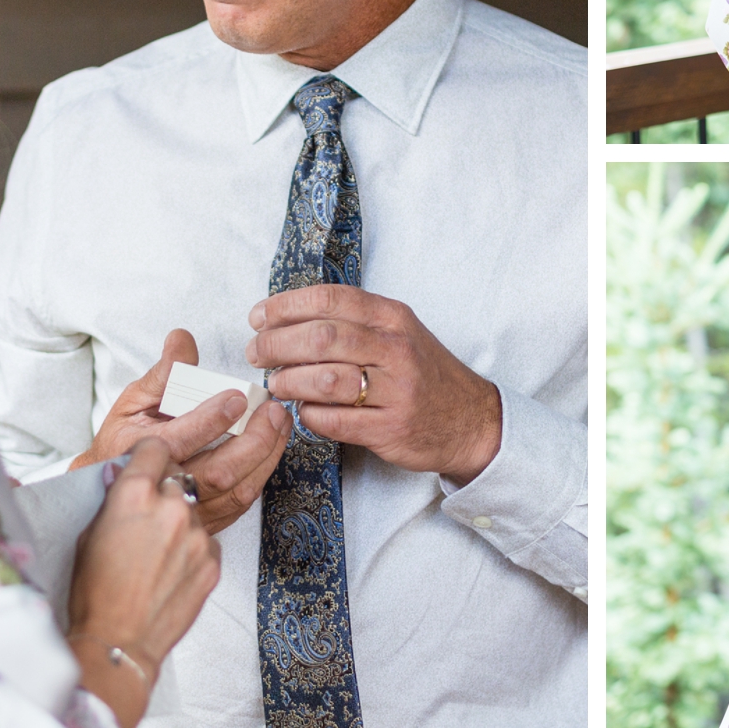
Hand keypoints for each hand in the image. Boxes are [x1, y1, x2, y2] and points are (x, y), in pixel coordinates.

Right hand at [67, 437, 221, 727]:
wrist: (118, 643)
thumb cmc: (94, 593)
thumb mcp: (87, 535)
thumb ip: (112, 500)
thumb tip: (122, 478)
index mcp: (134, 495)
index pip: (154, 448)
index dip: (149, 455)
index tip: (148, 461)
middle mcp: (171, 507)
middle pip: (178, 476)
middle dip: (165, 488)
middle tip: (150, 512)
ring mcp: (198, 534)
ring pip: (195, 510)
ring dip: (180, 520)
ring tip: (158, 551)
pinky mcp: (214, 560)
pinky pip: (206, 540)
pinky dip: (193, 548)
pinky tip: (171, 569)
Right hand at [68, 330, 292, 535]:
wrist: (107, 493)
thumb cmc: (120, 444)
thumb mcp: (131, 403)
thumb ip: (162, 374)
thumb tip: (182, 340)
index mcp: (141, 454)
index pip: (182, 440)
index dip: (212, 419)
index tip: (237, 397)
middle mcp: (165, 487)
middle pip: (219, 473)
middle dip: (254, 441)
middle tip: (273, 412)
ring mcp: (187, 511)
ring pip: (236, 492)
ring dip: (266, 457)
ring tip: (279, 425)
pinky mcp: (204, 523)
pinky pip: (240, 505)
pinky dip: (260, 476)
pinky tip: (270, 450)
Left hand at [246, 285, 502, 486]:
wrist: (471, 420)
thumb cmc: (422, 374)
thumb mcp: (398, 333)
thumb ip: (353, 321)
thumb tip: (286, 319)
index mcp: (393, 318)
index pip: (330, 299)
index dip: (285, 306)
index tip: (259, 317)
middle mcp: (396, 349)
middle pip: (321, 337)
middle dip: (277, 344)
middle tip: (256, 353)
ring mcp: (395, 390)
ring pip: (325, 379)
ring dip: (289, 381)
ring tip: (276, 384)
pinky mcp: (390, 428)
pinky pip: (335, 420)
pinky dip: (310, 415)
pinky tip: (304, 411)